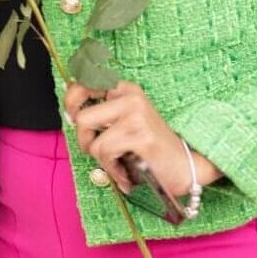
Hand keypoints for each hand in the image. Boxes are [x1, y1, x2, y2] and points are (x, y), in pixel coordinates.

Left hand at [63, 80, 222, 195]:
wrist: (186, 166)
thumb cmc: (150, 148)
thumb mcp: (124, 123)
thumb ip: (102, 115)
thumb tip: (70, 113)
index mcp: (125, 90)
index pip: (83, 84)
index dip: (70, 102)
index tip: (73, 117)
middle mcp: (130, 97)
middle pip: (81, 117)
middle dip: (85, 141)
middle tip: (99, 152)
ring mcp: (136, 115)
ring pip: (93, 141)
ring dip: (102, 161)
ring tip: (119, 165)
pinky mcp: (140, 135)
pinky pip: (106, 154)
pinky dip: (112, 170)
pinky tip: (126, 174)